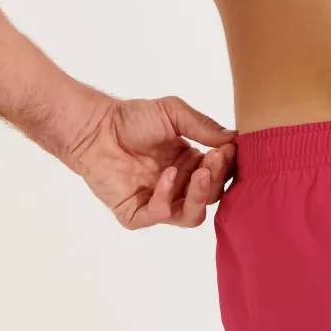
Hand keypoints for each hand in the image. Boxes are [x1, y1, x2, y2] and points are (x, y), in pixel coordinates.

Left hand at [63, 93, 237, 228]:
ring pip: (191, 215)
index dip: (227, 166)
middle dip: (216, 179)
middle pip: (210, 197)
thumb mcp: (174, 113)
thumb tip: (235, 139)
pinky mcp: (135, 213)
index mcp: (190, 165)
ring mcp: (158, 201)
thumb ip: (204, 126)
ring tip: (200, 174)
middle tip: (214, 160)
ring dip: (200, 195)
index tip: (229, 149)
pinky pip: (159, 217)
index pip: (219, 175)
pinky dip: (166, 198)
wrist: (95, 127)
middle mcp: (177, 186)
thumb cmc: (132, 118)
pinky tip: (165, 175)